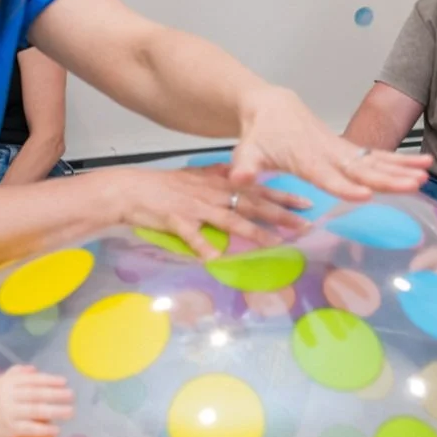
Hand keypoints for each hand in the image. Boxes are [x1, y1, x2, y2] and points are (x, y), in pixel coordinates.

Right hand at [0, 366, 73, 436]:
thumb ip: (15, 374)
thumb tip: (35, 369)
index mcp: (5, 383)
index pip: (30, 380)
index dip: (48, 380)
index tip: (64, 381)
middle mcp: (7, 397)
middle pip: (35, 394)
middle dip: (55, 394)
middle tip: (71, 394)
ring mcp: (9, 414)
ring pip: (35, 411)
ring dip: (55, 411)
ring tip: (70, 411)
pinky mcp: (11, 430)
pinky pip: (31, 429)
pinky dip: (44, 429)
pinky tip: (57, 429)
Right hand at [105, 166, 308, 258]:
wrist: (131, 189)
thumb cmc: (163, 186)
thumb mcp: (195, 177)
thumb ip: (218, 178)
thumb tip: (238, 180)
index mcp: (218, 183)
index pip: (257, 188)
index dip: (283, 194)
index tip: (306, 202)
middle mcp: (212, 193)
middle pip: (252, 204)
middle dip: (280, 215)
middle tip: (304, 225)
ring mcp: (196, 207)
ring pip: (230, 219)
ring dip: (254, 232)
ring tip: (274, 244)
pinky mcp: (177, 220)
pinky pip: (193, 236)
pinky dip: (203, 247)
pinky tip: (215, 260)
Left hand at [230, 86, 432, 200]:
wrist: (272, 107)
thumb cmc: (259, 134)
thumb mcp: (246, 151)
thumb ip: (244, 167)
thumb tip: (238, 181)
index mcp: (305, 159)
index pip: (327, 176)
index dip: (345, 186)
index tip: (365, 194)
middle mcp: (329, 154)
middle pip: (361, 169)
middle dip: (388, 178)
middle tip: (414, 185)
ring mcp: (342, 151)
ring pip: (375, 161)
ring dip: (401, 168)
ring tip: (427, 175)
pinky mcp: (348, 150)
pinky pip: (377, 157)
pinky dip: (400, 160)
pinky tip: (425, 167)